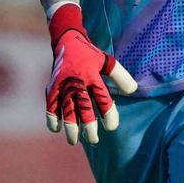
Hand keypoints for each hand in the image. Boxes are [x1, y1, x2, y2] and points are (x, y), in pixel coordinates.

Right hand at [45, 3, 137, 144]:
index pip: (102, 97)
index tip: (111, 127)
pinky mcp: (52, 87)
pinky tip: (56, 129)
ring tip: (74, 141)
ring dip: (70, 126)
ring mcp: (63, 85)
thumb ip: (120, 76)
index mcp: (92, 75)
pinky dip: (52, 118)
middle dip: (88, 126)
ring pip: (66, 109)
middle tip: (94, 139)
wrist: (66, 41)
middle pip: (83, 107)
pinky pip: (50, 105)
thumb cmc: (90, 55)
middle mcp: (77, 81)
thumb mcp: (107, 61)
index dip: (108, 113)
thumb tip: (133, 90)